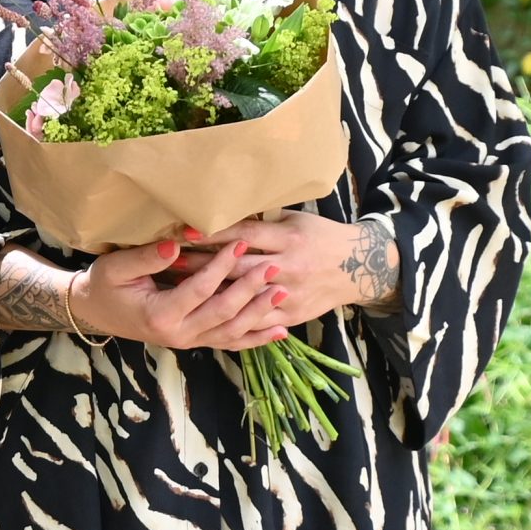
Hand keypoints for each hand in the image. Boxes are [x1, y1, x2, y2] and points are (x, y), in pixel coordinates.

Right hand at [73, 237, 292, 352]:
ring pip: (233, 332)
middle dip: (250, 289)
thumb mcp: (116, 267)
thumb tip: (176, 244)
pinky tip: (280, 331)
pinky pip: (231, 342)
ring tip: (282, 292)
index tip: (240, 244)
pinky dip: (257, 338)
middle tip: (272, 267)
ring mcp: (189, 341)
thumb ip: (147, 258)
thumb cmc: (104, 284)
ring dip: (260, 313)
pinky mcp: (196, 341)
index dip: (220, 267)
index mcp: (160, 315)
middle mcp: (179, 334)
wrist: (96, 311)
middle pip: (223, 313)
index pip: (199, 289)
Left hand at [175, 212, 402, 325]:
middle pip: (238, 268)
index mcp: (288, 237)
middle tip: (169, 263)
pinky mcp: (295, 313)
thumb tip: (220, 209)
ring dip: (212, 293)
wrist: (361, 266)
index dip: (212, 234)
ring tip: (180, 289)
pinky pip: (260, 320)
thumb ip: (261, 219)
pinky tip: (207, 316)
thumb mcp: (294, 218)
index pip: (243, 236)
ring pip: (245, 296)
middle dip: (202, 266)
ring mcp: (292, 292)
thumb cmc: (319, 235)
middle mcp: (290, 265)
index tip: (183, 232)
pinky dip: (234, 318)